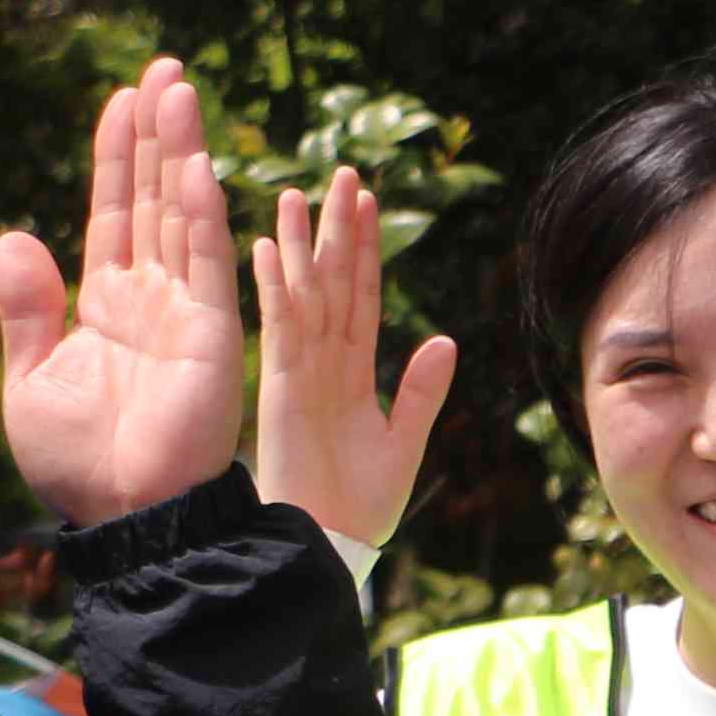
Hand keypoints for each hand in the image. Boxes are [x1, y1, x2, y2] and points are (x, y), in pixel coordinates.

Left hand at [0, 58, 253, 529]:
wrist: (123, 515)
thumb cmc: (78, 463)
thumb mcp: (31, 378)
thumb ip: (27, 308)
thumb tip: (14, 236)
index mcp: (108, 304)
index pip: (114, 212)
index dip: (116, 155)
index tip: (122, 99)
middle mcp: (152, 297)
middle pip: (153, 196)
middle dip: (157, 132)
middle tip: (164, 68)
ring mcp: (187, 312)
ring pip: (182, 214)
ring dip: (181, 152)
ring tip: (180, 90)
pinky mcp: (214, 335)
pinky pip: (207, 263)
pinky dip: (201, 213)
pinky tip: (195, 165)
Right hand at [248, 164, 455, 548]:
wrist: (328, 540)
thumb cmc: (361, 503)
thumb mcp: (405, 440)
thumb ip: (422, 390)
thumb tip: (446, 340)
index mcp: (354, 372)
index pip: (364, 298)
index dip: (369, 251)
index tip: (369, 205)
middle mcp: (324, 362)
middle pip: (334, 283)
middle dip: (339, 230)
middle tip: (345, 175)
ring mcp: (299, 371)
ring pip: (303, 294)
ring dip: (301, 245)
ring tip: (297, 194)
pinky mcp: (280, 386)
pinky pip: (279, 328)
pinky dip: (275, 287)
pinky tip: (268, 247)